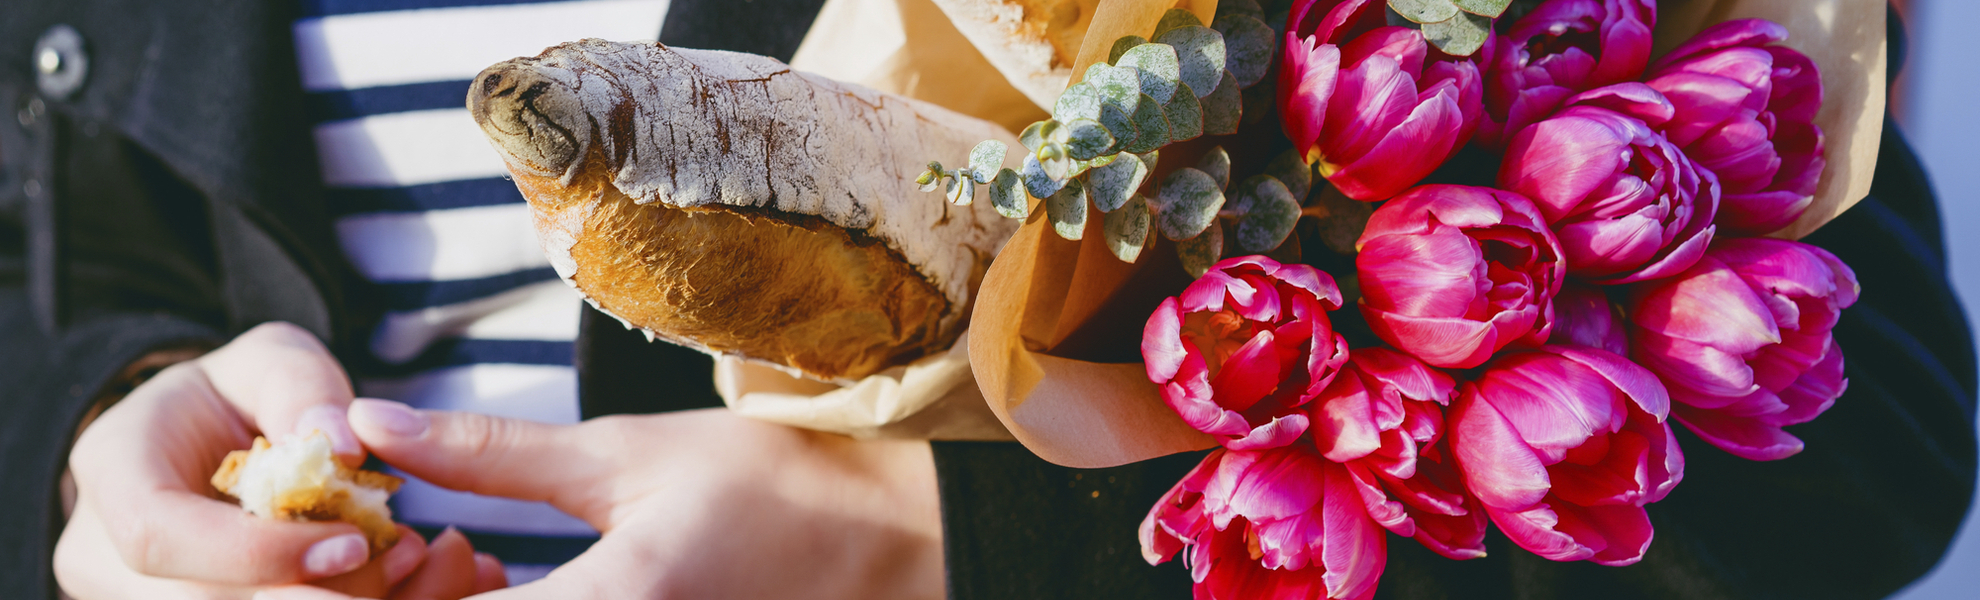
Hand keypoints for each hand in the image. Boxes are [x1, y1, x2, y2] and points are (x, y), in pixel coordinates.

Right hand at [53, 322, 500, 598]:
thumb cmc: (241, 394)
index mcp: (114, 472)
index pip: (162, 536)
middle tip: (405, 554)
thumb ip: (301, 387)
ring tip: (405, 558)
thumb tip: (340, 445)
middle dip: (315, 589)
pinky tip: (391, 579)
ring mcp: (143, 596)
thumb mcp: (273, 360)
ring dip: (336, 599)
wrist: (214, 441)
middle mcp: (106, 553)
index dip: (258, 552)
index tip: (353, 541)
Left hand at [339, 401, 945, 599]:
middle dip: (409, 595)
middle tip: (421, 544)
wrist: (885, 543)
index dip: (372, 585)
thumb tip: (372, 426)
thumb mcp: (624, 454)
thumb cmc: (772, 489)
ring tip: (468, 558)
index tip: (375, 538)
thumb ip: (489, 453)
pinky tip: (512, 581)